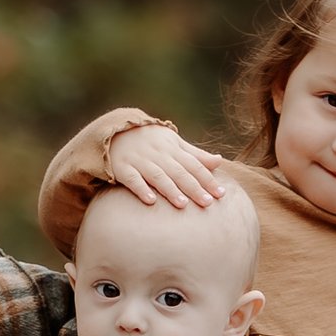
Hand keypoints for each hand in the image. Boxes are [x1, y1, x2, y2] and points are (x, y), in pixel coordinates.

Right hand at [108, 119, 228, 210]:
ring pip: (157, 175)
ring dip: (170, 189)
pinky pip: (132, 179)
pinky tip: (150, 201)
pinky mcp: (122, 168)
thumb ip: (195, 154)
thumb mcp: (173, 142)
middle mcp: (157, 154)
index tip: (220, 194)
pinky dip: (141, 189)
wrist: (114, 131)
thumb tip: (219, 161)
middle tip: (207, 203)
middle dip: (194, 187)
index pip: (193, 164)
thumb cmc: (150, 140)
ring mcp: (139, 160)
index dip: (207, 178)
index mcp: (172, 148)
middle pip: (178, 171)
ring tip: (183, 204)